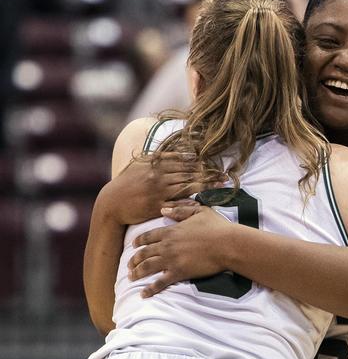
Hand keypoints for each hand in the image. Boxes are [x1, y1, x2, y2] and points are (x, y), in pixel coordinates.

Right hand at [105, 153, 220, 224]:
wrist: (111, 204)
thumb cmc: (127, 183)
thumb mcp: (140, 165)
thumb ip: (158, 157)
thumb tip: (175, 151)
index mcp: (155, 165)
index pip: (183, 161)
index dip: (201, 161)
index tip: (216, 162)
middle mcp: (158, 177)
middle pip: (188, 173)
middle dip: (209, 173)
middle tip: (226, 174)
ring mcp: (158, 192)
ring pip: (185, 187)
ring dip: (205, 186)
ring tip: (221, 185)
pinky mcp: (156, 207)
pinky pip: (175, 205)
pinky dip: (187, 204)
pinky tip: (200, 202)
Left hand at [128, 202, 234, 296]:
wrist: (228, 244)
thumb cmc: (217, 227)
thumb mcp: (199, 211)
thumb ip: (180, 210)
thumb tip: (163, 209)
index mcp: (171, 231)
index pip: (148, 236)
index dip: (139, 241)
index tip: (133, 246)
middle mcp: (167, 245)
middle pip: (144, 253)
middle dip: (134, 259)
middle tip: (129, 265)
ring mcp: (171, 260)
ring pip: (147, 267)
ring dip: (137, 273)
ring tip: (131, 277)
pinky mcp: (179, 272)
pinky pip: (160, 282)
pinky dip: (151, 289)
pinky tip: (143, 294)